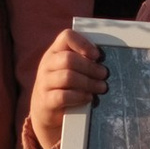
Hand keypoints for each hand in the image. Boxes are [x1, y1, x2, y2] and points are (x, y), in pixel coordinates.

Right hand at [28, 28, 107, 148]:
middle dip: (90, 67)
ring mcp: (44, 83)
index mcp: (54, 53)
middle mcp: (47, 65)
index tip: (97, 55)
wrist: (45, 111)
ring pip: (68, 77)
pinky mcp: (46, 101)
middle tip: (104, 74)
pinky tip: (89, 97)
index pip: (66, 37)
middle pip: (68, 59)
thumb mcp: (67, 69)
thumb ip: (81, 60)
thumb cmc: (63, 86)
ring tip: (101, 87)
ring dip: (89, 82)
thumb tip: (104, 59)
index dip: (84, 43)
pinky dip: (80, 96)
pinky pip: (64, 96)